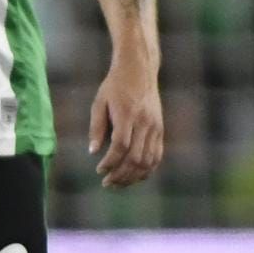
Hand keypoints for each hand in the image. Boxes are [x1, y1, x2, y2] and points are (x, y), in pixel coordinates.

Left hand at [88, 55, 163, 187]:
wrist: (139, 70)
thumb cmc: (115, 85)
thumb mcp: (100, 102)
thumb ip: (96, 127)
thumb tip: (93, 152)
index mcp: (127, 114)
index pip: (121, 146)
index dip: (110, 162)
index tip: (99, 170)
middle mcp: (144, 122)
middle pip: (136, 157)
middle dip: (121, 175)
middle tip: (107, 183)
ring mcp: (155, 127)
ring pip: (148, 161)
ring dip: (133, 177)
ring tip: (118, 183)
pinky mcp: (160, 130)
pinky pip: (157, 156)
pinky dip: (146, 170)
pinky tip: (134, 176)